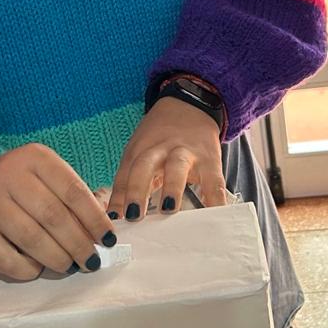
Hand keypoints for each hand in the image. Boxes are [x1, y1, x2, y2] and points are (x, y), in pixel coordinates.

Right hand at [0, 144, 116, 280]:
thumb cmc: (24, 185)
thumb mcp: (49, 177)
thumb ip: (76, 199)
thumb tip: (103, 233)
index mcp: (35, 157)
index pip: (73, 191)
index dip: (95, 219)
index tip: (109, 239)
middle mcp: (9, 175)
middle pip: (53, 216)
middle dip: (79, 244)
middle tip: (92, 260)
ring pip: (32, 239)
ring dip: (58, 259)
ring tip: (71, 266)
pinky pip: (7, 258)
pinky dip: (28, 269)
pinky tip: (38, 268)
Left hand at [108, 98, 226, 221]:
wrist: (191, 105)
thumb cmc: (159, 139)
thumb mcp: (139, 154)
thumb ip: (128, 184)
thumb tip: (114, 219)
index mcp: (138, 150)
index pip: (124, 175)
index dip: (117, 198)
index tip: (112, 222)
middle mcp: (159, 150)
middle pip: (144, 166)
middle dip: (137, 190)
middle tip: (133, 216)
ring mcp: (186, 153)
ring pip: (176, 167)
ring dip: (171, 188)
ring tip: (168, 210)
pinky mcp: (210, 160)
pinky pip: (213, 182)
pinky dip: (214, 200)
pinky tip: (212, 217)